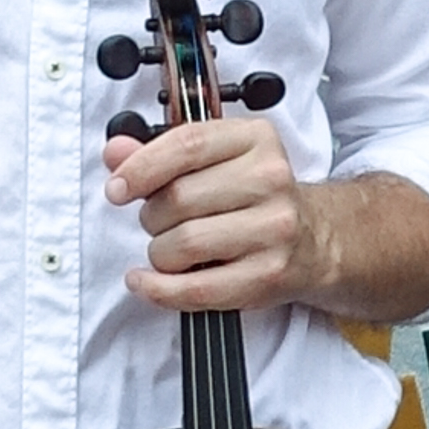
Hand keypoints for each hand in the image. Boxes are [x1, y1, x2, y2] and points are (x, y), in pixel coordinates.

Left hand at [105, 116, 324, 316]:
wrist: (314, 239)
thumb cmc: (254, 197)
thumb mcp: (215, 160)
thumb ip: (161, 153)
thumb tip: (115, 152)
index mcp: (256, 139)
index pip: (186, 145)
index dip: (140, 167)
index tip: (117, 188)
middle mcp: (270, 179)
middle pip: (178, 198)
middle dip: (152, 215)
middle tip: (160, 221)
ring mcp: (273, 229)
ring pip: (182, 244)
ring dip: (159, 252)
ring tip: (171, 249)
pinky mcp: (267, 274)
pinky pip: (195, 288)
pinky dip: (158, 289)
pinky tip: (146, 281)